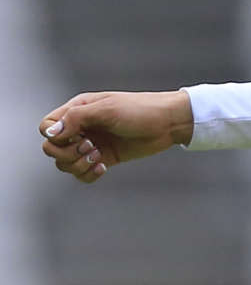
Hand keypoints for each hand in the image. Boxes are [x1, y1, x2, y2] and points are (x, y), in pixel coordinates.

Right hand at [40, 90, 193, 182]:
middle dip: (67, 153)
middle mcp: (81, 128)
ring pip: (65, 164)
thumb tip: (50, 133)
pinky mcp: (104, 158)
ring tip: (99, 157)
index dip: (55, 137)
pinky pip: (82, 173)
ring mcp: (91, 144)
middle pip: (52, 149)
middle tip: (91, 147)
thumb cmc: (140, 110)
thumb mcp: (107, 110)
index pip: (47, 127)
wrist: (168, 123)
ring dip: (78, 165)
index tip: (78, 136)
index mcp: (78, 110)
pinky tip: (103, 167)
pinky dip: (88, 174)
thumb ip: (76, 119)